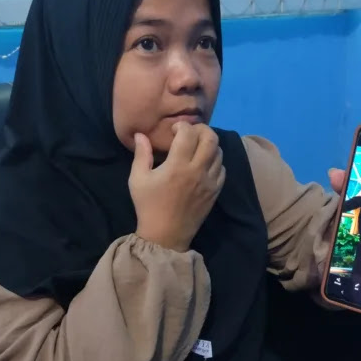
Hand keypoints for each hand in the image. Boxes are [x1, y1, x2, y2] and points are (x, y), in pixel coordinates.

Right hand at [130, 122, 225, 251]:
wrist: (166, 235)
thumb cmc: (148, 206)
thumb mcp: (138, 179)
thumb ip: (141, 154)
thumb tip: (140, 135)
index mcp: (177, 166)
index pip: (189, 134)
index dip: (183, 125)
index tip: (174, 130)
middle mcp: (197, 171)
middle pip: (211, 138)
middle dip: (201, 129)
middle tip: (191, 133)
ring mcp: (209, 182)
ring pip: (219, 152)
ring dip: (209, 144)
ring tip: (197, 147)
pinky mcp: (215, 192)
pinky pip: (222, 169)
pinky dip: (215, 161)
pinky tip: (203, 163)